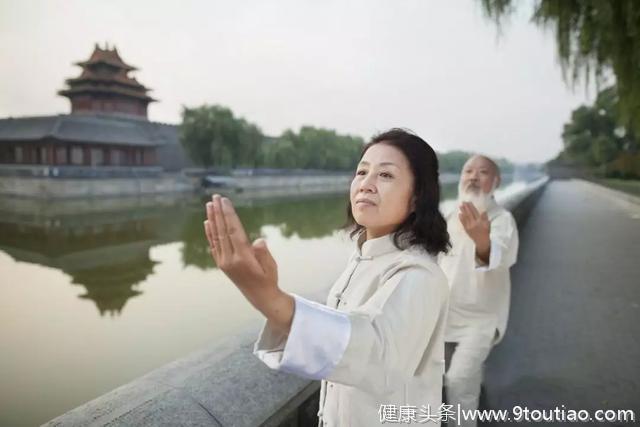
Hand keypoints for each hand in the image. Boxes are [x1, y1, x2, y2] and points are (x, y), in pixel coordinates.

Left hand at [204, 194, 293, 331]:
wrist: (260, 297)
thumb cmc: (269, 279)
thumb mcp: (271, 267)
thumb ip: (263, 254)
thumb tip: (258, 241)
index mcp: (242, 258)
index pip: (233, 231)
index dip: (228, 215)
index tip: (225, 201)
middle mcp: (229, 259)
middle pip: (222, 231)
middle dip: (218, 212)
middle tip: (215, 197)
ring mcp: (223, 262)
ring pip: (216, 236)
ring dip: (212, 219)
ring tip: (209, 204)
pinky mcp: (222, 264)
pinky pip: (214, 245)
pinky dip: (210, 232)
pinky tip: (208, 222)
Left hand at [458, 202, 490, 263]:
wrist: (482, 242)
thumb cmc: (486, 232)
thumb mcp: (488, 224)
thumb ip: (485, 217)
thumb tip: (483, 211)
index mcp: (480, 221)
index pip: (475, 212)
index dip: (471, 207)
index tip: (469, 202)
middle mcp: (474, 223)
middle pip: (469, 214)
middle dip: (466, 207)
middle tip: (463, 202)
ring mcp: (469, 227)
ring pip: (465, 217)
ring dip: (462, 211)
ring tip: (460, 206)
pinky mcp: (466, 229)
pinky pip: (463, 223)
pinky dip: (461, 218)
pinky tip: (459, 214)